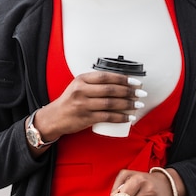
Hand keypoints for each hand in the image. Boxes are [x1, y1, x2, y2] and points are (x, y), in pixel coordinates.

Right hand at [29, 71, 145, 142]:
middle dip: (129, 91)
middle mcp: (81, 91)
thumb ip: (94, 82)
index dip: (123, 78)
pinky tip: (129, 117)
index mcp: (81, 79)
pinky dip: (120, 117)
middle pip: (110, 90)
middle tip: (141, 93)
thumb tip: (120, 81)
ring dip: (128, 104)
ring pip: (110, 103)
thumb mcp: (78, 86)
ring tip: (138, 105)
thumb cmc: (70, 101)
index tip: (135, 81)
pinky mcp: (85, 118)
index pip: (106, 77)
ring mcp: (83, 105)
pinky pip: (107, 117)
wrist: (55, 117)